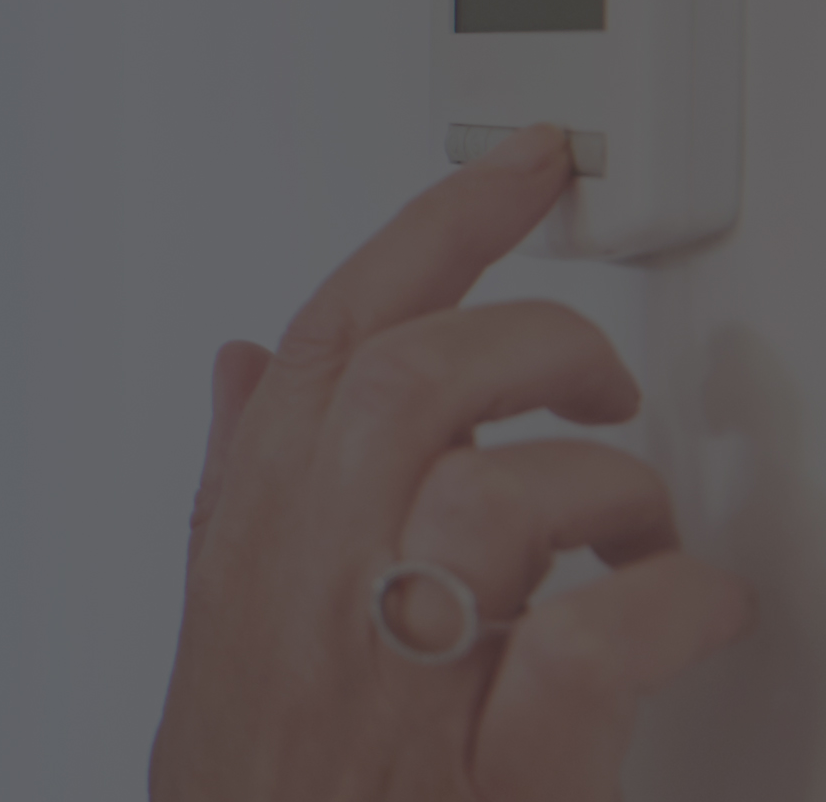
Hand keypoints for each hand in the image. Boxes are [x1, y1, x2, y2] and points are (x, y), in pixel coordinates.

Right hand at [148, 124, 752, 799]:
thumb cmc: (248, 784)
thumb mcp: (216, 617)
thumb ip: (237, 476)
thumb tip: (247, 359)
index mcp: (257, 537)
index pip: (340, 331)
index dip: (438, 228)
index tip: (523, 166)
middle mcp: (320, 589)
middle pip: (418, 386)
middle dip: (536, 348)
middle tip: (597, 380)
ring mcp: (404, 681)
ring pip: (499, 500)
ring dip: (605, 491)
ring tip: (639, 526)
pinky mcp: (499, 782)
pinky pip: (588, 656)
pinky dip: (665, 610)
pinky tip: (689, 605)